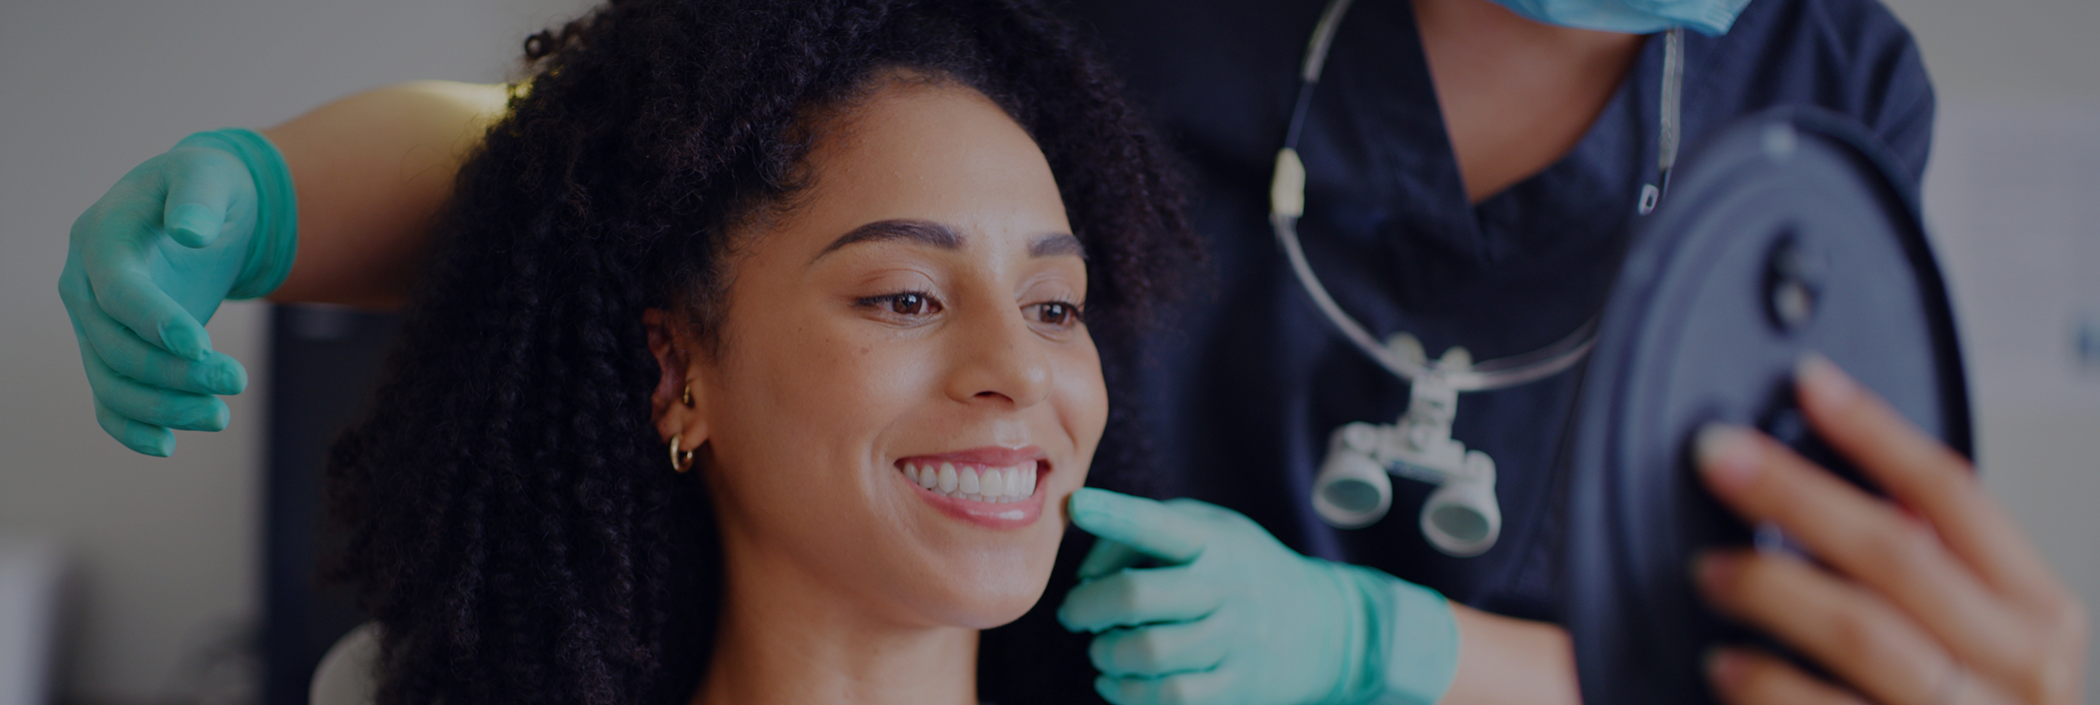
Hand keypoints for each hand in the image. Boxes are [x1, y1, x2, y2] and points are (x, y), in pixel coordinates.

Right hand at [57, 130, 295, 454]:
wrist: (194, 206)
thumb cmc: (203, 186)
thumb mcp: (206, 174)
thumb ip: (197, 197)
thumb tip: (189, 231)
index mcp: (101, 237)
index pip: (116, 289)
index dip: (154, 320)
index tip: (202, 346)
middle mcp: (84, 286)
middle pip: (114, 344)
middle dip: (174, 372)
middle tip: (236, 381)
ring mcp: (92, 324)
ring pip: (111, 381)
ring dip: (163, 407)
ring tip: (221, 416)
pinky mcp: (112, 351)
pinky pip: (108, 399)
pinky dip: (132, 427)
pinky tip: (169, 445)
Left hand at [1057, 489, 1456, 704]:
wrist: (1326, 628)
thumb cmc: (1243, 571)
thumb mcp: (1211, 530)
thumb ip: (1144, 534)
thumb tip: (1085, 574)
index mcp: (1216, 541)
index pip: (1160, 524)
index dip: (1115, 515)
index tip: (1078, 506)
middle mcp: (1228, 587)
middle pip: (1138, 595)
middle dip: (1087, 607)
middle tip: (1075, 613)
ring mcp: (1236, 640)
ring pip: (1148, 652)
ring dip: (1106, 654)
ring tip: (1102, 649)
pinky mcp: (1240, 687)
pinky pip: (1170, 696)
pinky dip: (1127, 693)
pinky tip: (1116, 682)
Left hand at [1694, 355, 2087, 704]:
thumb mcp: (1987, 644)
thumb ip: (1934, 571)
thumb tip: (1839, 476)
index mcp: (2036, 617)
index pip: (1954, 496)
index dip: (1877, 431)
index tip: (1810, 384)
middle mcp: (2018, 674)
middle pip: (1898, 555)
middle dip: (1799, 496)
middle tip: (1720, 461)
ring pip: (1866, 636)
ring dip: (1773, 592)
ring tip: (1709, 574)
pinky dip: (1764, 688)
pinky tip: (1723, 669)